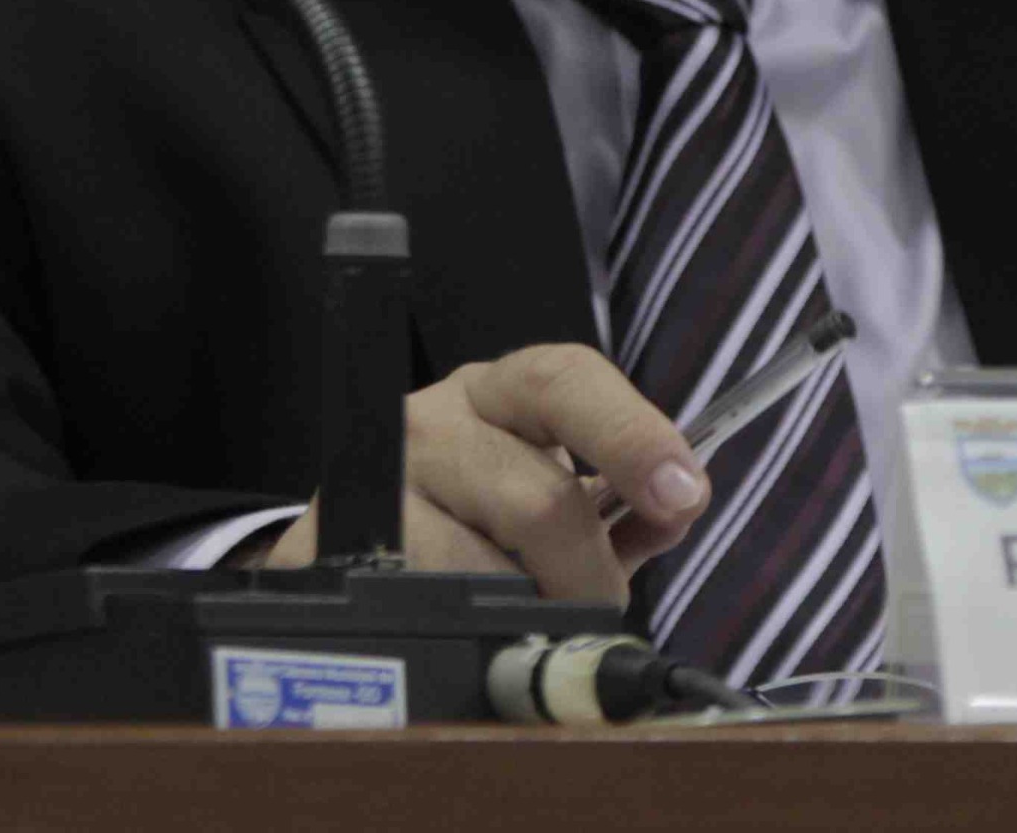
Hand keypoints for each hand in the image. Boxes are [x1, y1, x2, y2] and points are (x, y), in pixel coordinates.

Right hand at [248, 343, 711, 602]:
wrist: (364, 546)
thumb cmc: (479, 516)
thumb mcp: (551, 489)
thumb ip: (623, 502)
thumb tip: (677, 507)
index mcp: (497, 393)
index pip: (565, 382)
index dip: (633, 436)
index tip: (684, 493)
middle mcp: (432, 420)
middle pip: (539, 501)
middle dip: (589, 576)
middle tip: (598, 607)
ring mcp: (377, 484)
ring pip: (486, 571)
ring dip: (528, 616)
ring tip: (527, 619)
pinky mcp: (332, 547)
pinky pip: (429, 611)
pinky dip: (470, 634)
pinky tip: (471, 627)